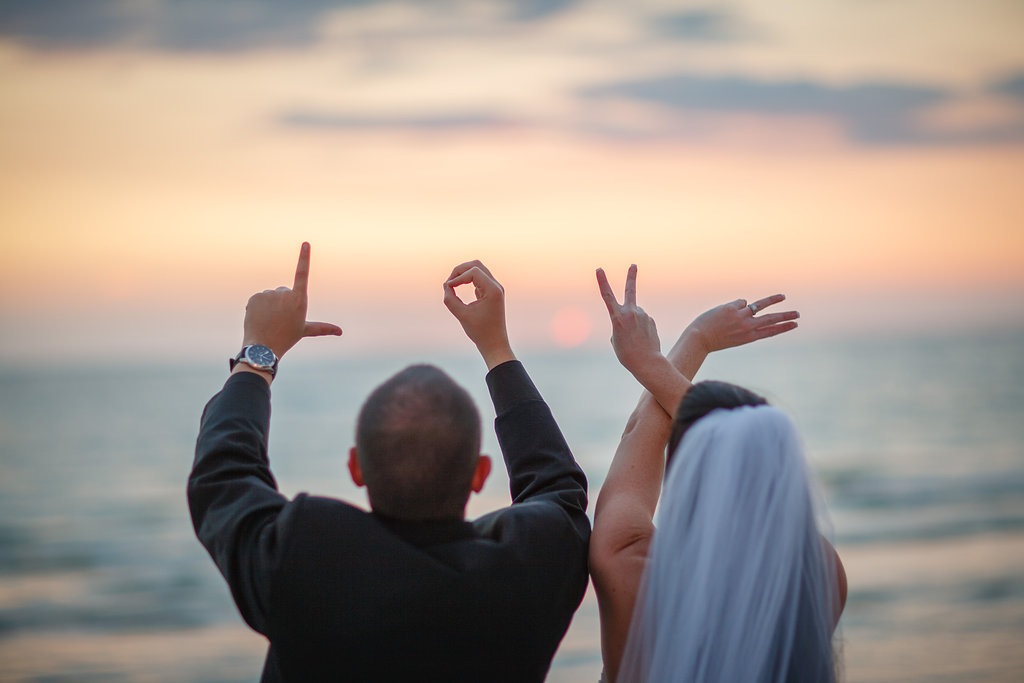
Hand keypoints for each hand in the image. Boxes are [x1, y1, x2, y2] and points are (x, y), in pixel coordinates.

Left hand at [242, 242, 341, 358]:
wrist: (264, 347)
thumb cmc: (287, 338)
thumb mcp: (305, 330)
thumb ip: (322, 328)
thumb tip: (340, 332)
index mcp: (299, 300)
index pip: (302, 273)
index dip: (304, 257)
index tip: (306, 243)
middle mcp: (284, 294)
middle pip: (283, 292)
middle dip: (282, 302)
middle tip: (280, 319)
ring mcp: (269, 294)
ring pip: (270, 296)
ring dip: (269, 306)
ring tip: (269, 321)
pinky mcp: (255, 297)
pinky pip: (258, 299)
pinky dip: (258, 307)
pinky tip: (259, 319)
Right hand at [443, 260, 514, 369]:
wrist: (494, 344)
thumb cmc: (480, 332)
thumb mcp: (462, 315)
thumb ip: (451, 299)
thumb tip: (446, 285)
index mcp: (493, 290)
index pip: (473, 272)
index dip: (458, 277)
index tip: (448, 288)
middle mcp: (496, 286)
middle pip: (476, 265)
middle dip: (460, 270)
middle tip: (448, 282)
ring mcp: (495, 289)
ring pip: (478, 270)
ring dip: (463, 274)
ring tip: (452, 284)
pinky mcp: (491, 293)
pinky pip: (479, 279)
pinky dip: (467, 280)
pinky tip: (458, 289)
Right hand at [597, 265, 688, 414]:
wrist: (647, 362)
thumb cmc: (626, 354)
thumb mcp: (615, 340)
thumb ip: (620, 325)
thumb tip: (630, 319)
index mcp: (617, 317)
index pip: (607, 295)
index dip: (602, 281)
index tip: (599, 269)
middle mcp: (630, 312)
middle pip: (630, 290)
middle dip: (631, 276)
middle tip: (634, 265)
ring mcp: (642, 315)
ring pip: (635, 315)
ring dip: (633, 324)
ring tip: (634, 339)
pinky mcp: (651, 320)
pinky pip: (642, 322)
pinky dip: (640, 329)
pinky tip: (642, 339)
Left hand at [684, 294, 798, 355]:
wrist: (699, 338)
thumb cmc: (714, 339)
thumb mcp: (732, 335)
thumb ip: (742, 321)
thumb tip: (747, 303)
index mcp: (749, 337)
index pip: (770, 331)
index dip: (783, 327)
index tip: (795, 324)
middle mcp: (747, 327)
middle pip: (771, 320)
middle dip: (786, 316)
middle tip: (798, 314)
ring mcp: (740, 317)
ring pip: (761, 305)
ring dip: (773, 300)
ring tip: (783, 296)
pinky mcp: (732, 308)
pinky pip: (740, 303)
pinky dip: (735, 306)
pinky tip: (726, 313)